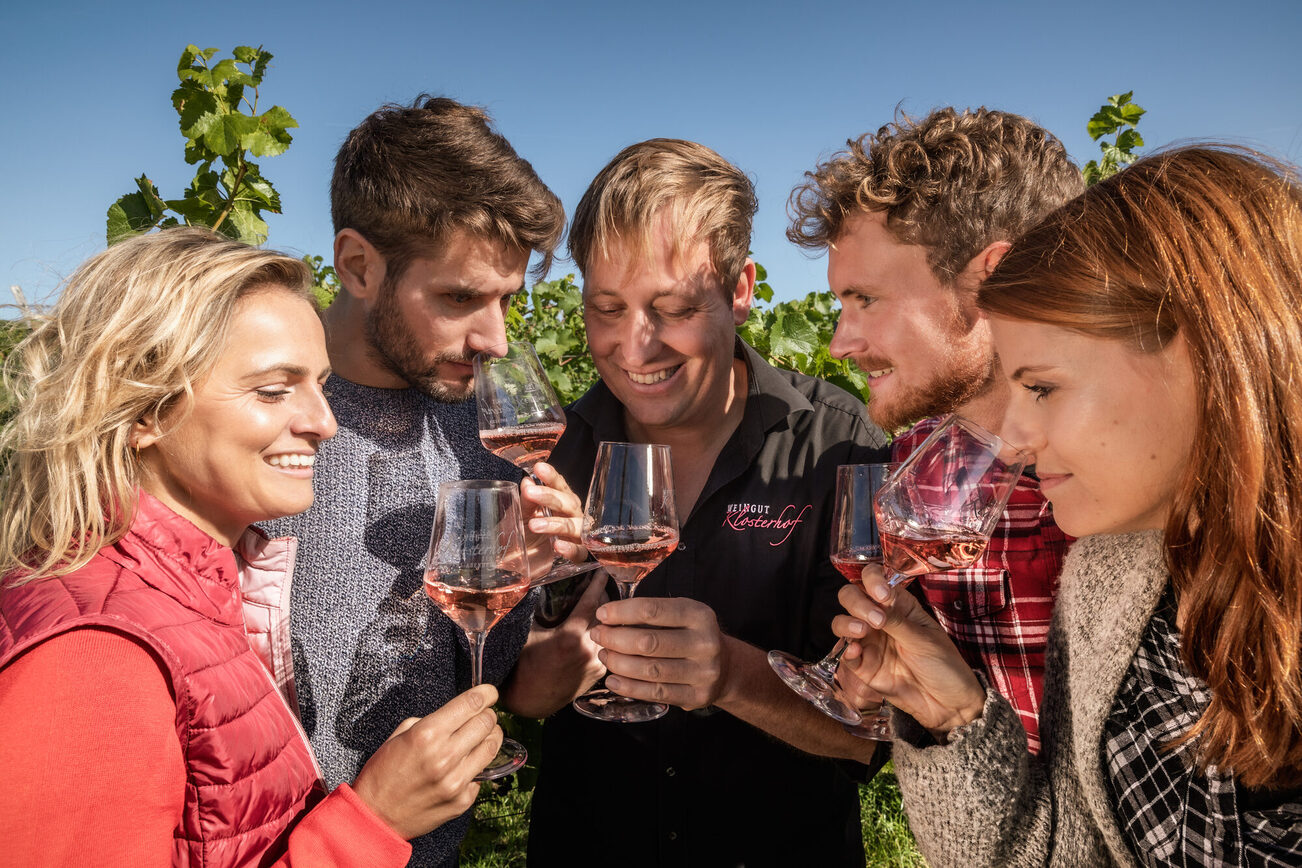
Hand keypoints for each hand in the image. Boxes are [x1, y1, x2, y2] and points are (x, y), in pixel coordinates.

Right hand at [350, 684, 502, 839]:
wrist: (376, 817)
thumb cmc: (383, 773)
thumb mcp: (399, 736)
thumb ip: (429, 722)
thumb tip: (457, 715)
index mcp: (427, 735)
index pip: (470, 704)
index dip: (485, 694)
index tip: (490, 692)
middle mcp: (445, 757)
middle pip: (487, 723)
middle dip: (488, 715)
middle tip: (483, 715)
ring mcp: (456, 781)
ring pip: (492, 747)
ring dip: (490, 737)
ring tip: (481, 737)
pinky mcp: (462, 800)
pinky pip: (482, 774)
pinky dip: (477, 766)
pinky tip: (464, 766)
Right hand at [500, 572, 608, 716]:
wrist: (530, 699)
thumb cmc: (524, 664)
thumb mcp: (528, 632)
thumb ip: (536, 609)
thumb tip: (534, 583)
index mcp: (570, 637)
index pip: (592, 602)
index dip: (598, 584)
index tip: (603, 570)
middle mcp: (588, 650)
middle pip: (605, 614)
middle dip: (604, 597)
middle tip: (600, 584)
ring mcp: (597, 663)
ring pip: (610, 631)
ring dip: (607, 617)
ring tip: (602, 606)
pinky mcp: (600, 673)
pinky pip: (609, 646)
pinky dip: (606, 635)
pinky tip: (600, 627)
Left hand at [521, 461, 584, 564]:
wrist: (526, 563)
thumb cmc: (528, 534)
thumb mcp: (522, 516)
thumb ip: (526, 501)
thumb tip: (527, 482)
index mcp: (561, 502)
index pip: (559, 485)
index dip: (551, 477)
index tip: (539, 468)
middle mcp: (572, 515)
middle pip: (568, 502)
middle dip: (550, 496)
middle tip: (531, 492)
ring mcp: (577, 534)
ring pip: (573, 526)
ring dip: (555, 524)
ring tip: (534, 525)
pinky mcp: (578, 554)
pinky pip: (580, 551)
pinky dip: (570, 549)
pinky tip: (558, 546)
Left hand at [591, 597, 733, 710]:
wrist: (725, 667)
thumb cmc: (692, 635)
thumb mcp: (681, 615)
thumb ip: (651, 615)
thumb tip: (608, 617)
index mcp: (699, 615)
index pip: (652, 611)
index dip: (622, 612)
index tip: (602, 615)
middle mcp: (705, 643)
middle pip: (648, 642)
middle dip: (615, 638)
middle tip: (598, 636)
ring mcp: (703, 672)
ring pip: (650, 670)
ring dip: (619, 663)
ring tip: (604, 655)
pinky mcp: (697, 696)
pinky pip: (656, 693)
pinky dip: (629, 687)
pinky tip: (613, 680)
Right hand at [832, 564, 985, 740]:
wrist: (949, 706)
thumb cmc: (945, 666)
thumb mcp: (924, 639)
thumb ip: (896, 621)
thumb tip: (873, 604)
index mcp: (899, 605)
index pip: (875, 580)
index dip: (872, 580)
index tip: (881, 594)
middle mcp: (880, 619)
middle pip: (851, 597)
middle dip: (856, 602)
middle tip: (873, 618)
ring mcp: (870, 642)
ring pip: (842, 623)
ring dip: (847, 623)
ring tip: (862, 632)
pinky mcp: (863, 667)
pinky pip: (845, 653)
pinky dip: (845, 649)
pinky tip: (855, 652)